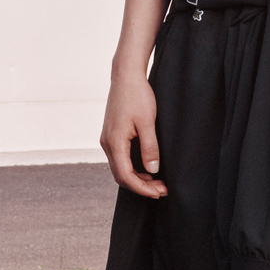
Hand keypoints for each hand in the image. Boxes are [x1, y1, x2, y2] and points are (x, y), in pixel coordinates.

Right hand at [100, 69, 166, 197]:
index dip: (142, 188)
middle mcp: (107, 143)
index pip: (126, 175)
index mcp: (114, 142)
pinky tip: (147, 169)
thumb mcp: (147, 121)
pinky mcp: (111, 136)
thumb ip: (150, 147)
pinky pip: (120, 159)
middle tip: (162, 190)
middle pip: (121, 176)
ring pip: (119, 169)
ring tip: (157, 182)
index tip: (159, 193)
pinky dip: (132, 168)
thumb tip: (153, 170)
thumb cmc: (138, 96)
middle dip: (141, 186)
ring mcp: (107, 140)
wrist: (126, 77)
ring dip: (137, 178)